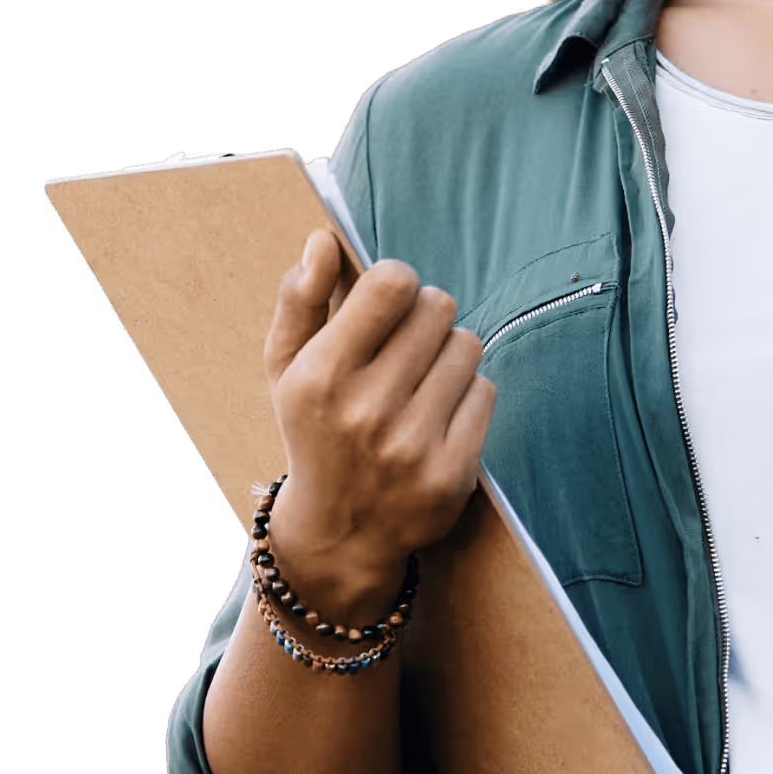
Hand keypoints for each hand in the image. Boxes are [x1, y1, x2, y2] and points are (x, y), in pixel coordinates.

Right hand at [262, 231, 495, 612]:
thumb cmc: (314, 430)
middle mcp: (366, 410)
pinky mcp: (451, 473)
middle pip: (438, 307)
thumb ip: (300, 299)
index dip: (398, 281)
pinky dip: (467, 395)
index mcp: (321, 375)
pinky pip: (486, 391)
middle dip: (425, 315)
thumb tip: (323, 240)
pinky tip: (439, 415)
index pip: (392, 283)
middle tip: (407, 345)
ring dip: (449, 354)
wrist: (340, 533)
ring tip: (421, 381)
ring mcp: (412, 445)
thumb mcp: (286, 367)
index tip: (389, 300)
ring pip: (467, 345)